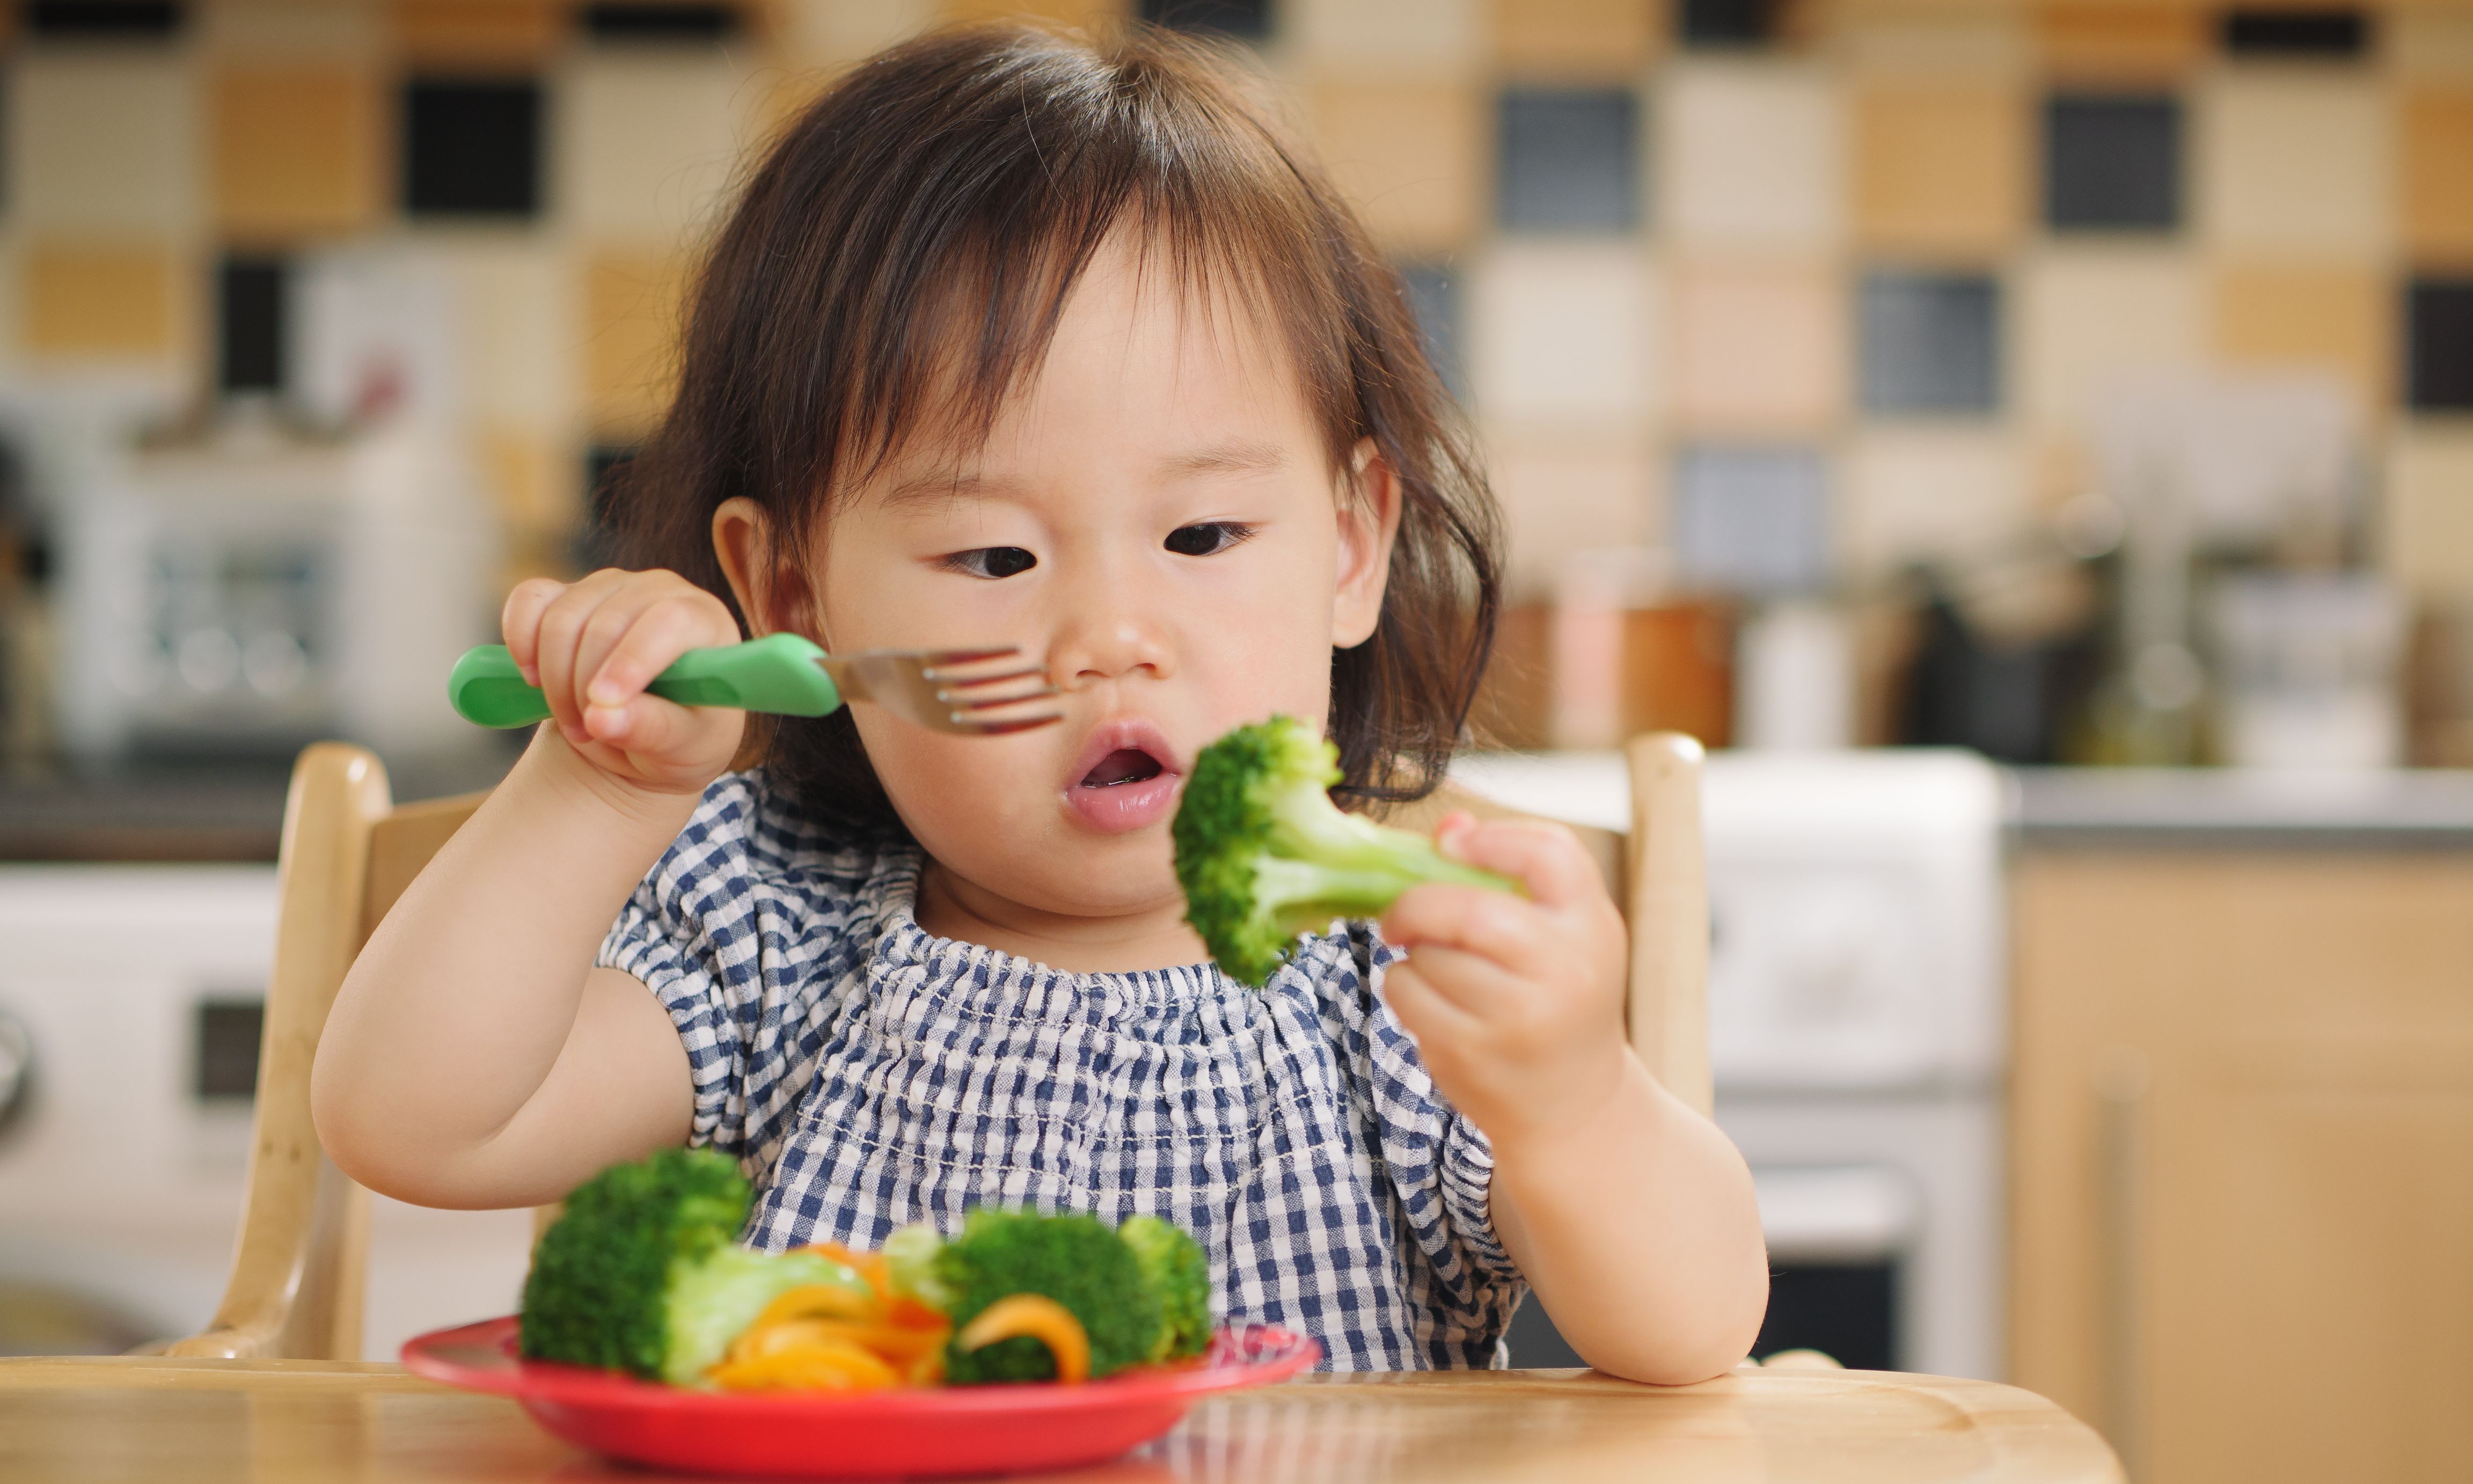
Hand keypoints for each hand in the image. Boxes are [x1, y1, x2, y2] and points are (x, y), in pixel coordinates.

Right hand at [501, 568, 747, 795]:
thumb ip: (650, 730)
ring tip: (575, 723)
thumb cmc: (681, 737)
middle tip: (586, 733)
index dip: (631, 660)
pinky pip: (529, 600)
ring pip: (563, 617)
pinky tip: (535, 679)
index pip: (667, 621)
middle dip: (584, 686)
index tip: (601, 702)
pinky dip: (521, 641)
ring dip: (554, 679)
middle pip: (606, 622)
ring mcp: (611, 585)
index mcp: (705, 621)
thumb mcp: (681, 748)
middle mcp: (660, 590)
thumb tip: (601, 717)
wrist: (644, 736)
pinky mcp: (566, 592)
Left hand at [1376, 814, 1630, 1149]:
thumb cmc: (1560, 1001)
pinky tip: (1431, 1002)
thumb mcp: (1562, 934)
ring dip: (1414, 953)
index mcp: (1592, 927)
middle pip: (1469, 911)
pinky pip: (1407, 994)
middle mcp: (1565, 971)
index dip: (1490, 840)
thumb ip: (1513, 873)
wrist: (1574, 1104)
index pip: (1549, 853)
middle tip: (1400, 915)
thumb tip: (1449, 827)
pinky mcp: (1472, 1054)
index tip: (1451, 846)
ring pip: (1429, 954)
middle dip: (1417, 905)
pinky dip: (1403, 989)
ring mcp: (1518, 1018)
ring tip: (1438, 970)